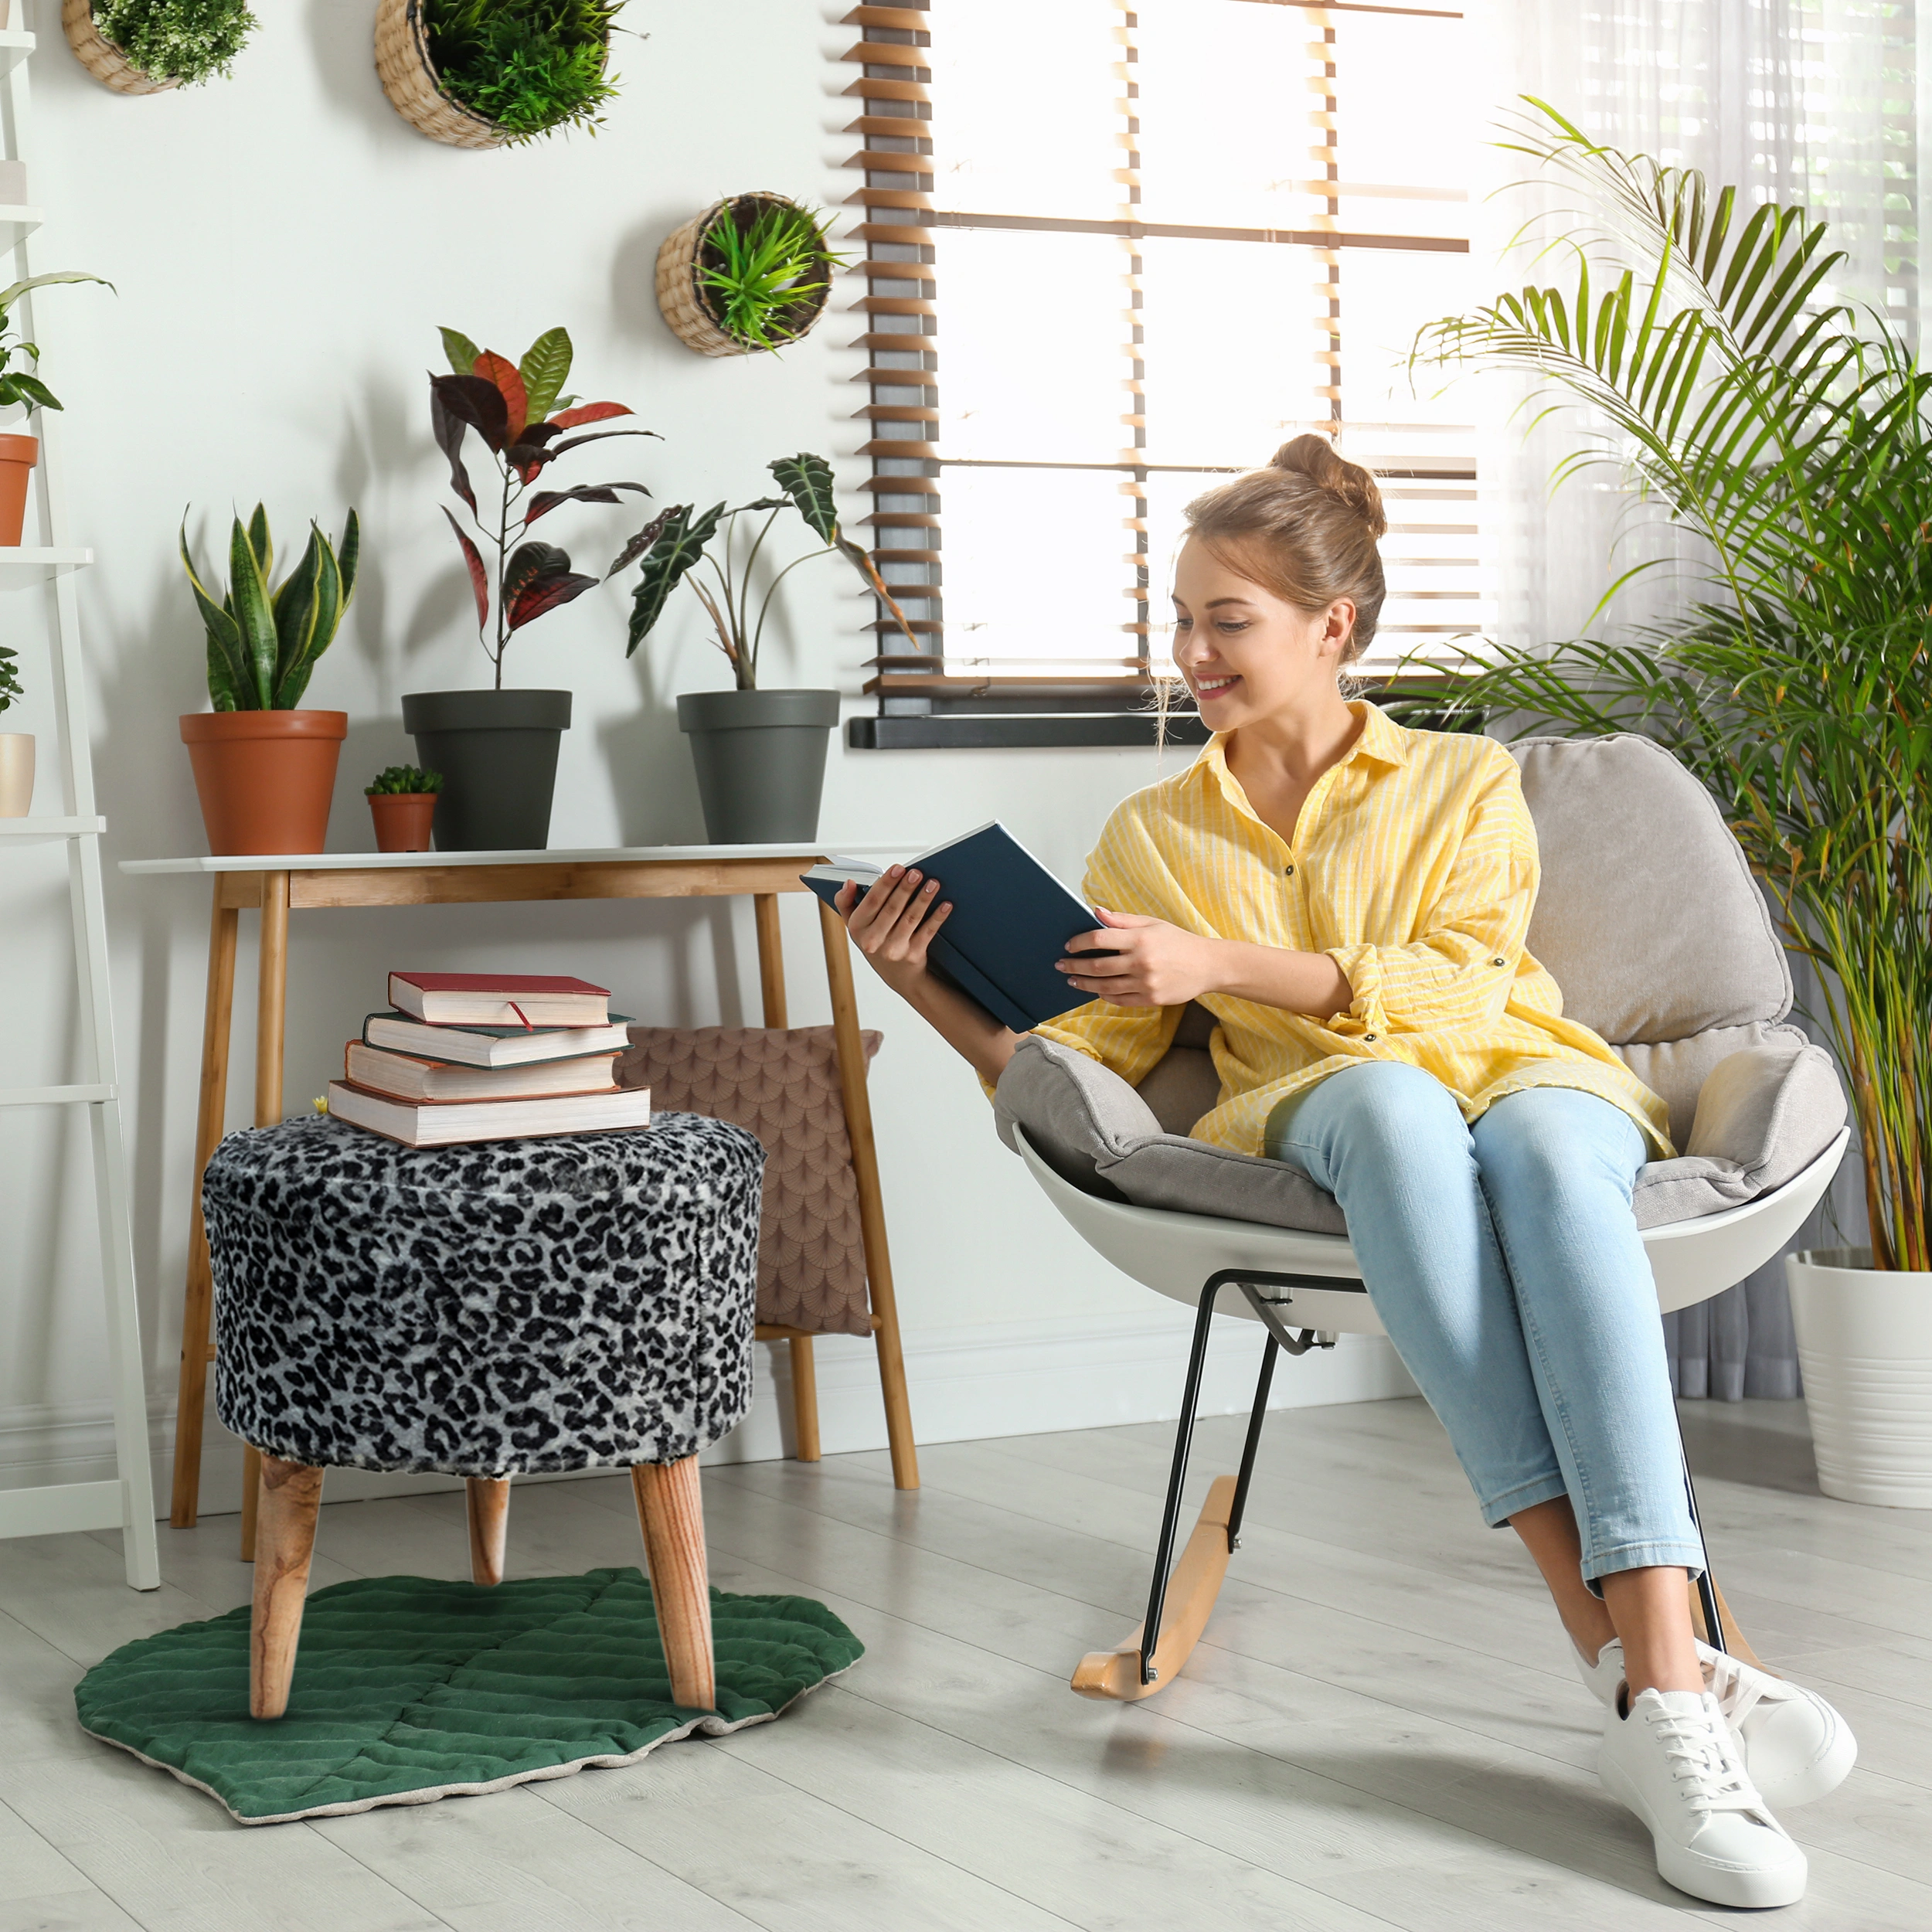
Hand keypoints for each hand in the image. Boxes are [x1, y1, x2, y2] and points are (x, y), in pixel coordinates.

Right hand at [836, 865, 952, 997]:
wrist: (898, 975)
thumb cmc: (877, 943)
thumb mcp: (856, 925)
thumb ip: (846, 902)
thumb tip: (849, 883)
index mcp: (858, 928)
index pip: (872, 901)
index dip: (886, 883)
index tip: (898, 869)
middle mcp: (873, 940)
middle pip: (892, 908)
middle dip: (906, 888)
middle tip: (916, 873)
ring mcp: (893, 949)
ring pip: (910, 918)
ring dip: (923, 899)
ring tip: (932, 883)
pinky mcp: (912, 955)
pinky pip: (927, 932)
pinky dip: (937, 917)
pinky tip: (945, 905)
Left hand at [1058, 908, 1223, 1007]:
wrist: (1208, 965)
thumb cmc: (1178, 941)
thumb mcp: (1152, 923)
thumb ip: (1123, 920)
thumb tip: (1096, 912)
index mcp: (1140, 939)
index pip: (1100, 938)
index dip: (1080, 942)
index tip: (1069, 945)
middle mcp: (1141, 961)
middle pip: (1098, 965)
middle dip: (1075, 965)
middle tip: (1061, 965)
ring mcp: (1146, 983)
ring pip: (1105, 986)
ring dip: (1084, 983)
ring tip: (1072, 980)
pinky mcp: (1151, 999)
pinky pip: (1120, 999)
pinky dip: (1104, 995)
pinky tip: (1095, 990)